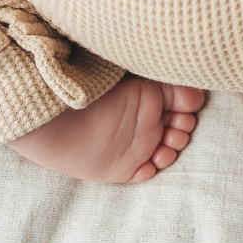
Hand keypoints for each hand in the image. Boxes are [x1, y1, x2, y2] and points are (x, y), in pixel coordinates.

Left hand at [7, 74, 203, 182]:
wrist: (52, 121)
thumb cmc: (88, 91)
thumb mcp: (126, 72)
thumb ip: (156, 70)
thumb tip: (186, 74)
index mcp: (148, 92)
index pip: (184, 97)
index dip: (190, 103)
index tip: (185, 105)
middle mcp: (145, 118)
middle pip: (182, 125)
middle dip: (184, 128)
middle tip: (174, 129)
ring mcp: (135, 143)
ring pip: (169, 150)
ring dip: (173, 149)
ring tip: (163, 148)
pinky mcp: (123, 167)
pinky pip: (148, 172)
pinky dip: (154, 168)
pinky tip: (149, 162)